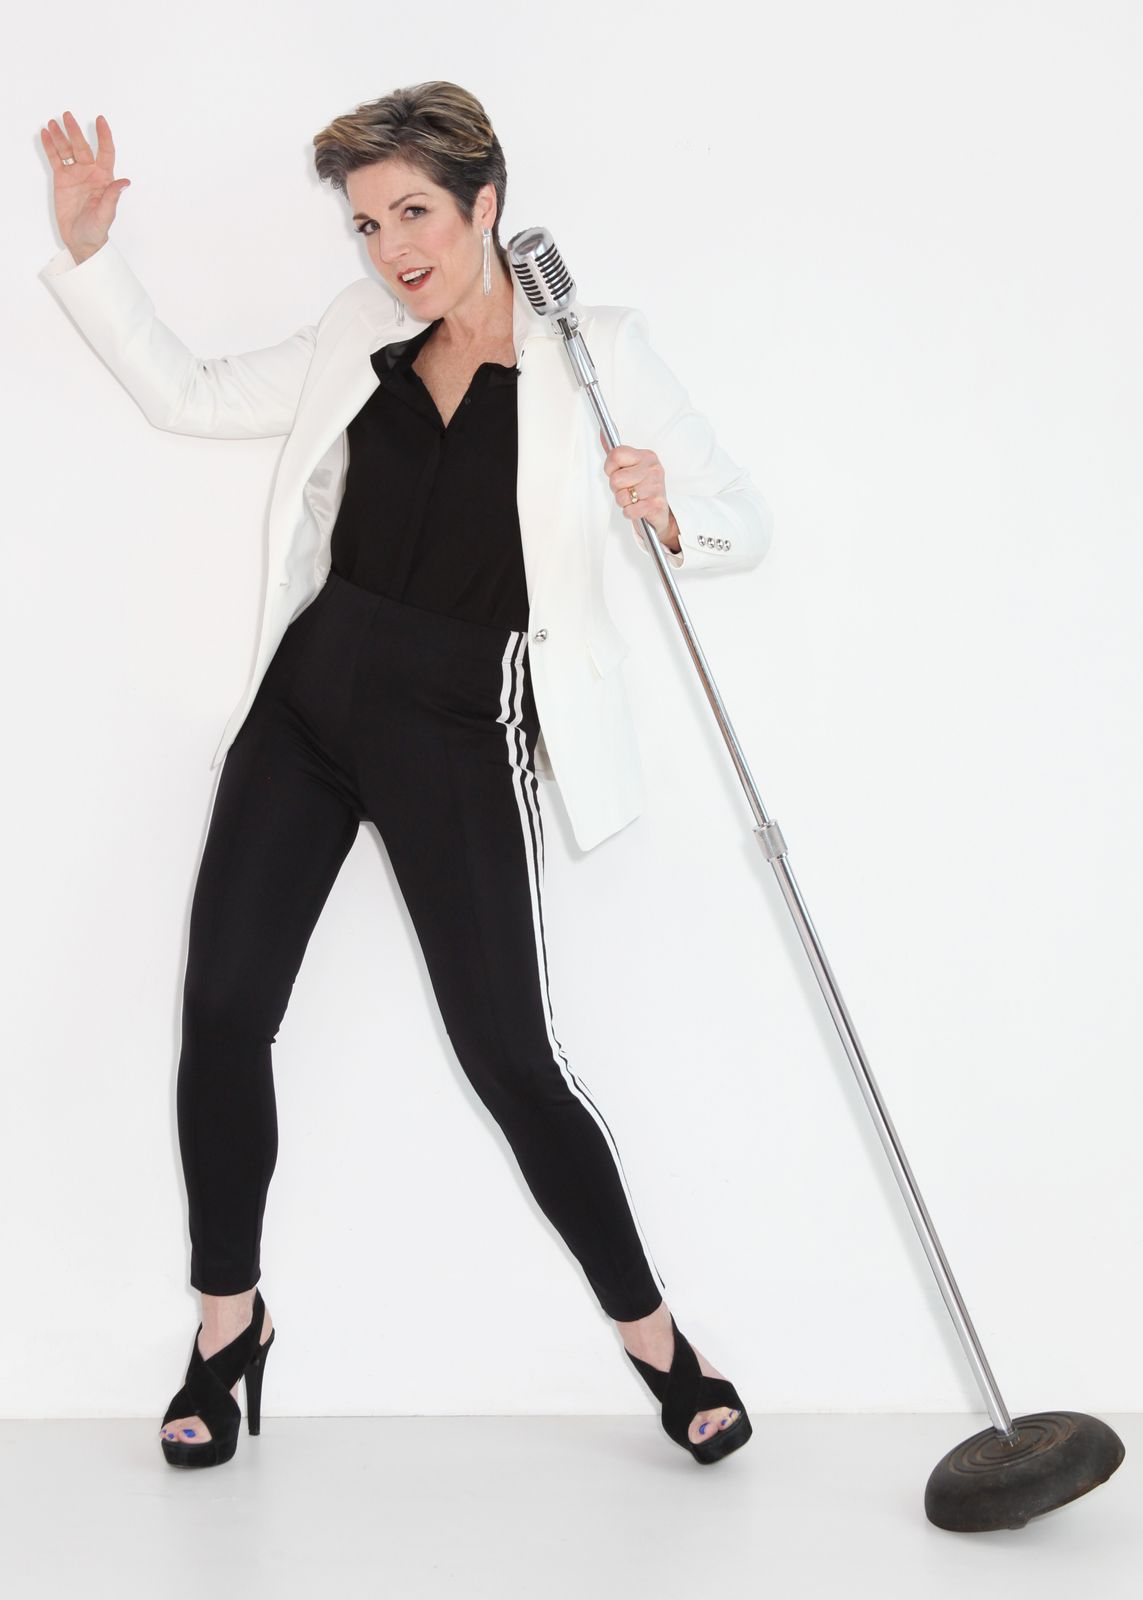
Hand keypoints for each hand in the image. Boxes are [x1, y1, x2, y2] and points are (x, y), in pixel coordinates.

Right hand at [40, 111, 129, 262]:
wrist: (81, 240)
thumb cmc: (97, 230)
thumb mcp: (106, 214)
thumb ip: (113, 196)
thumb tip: (126, 182)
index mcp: (104, 178)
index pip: (106, 152)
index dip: (104, 136)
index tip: (100, 120)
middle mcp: (90, 172)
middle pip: (82, 147)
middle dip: (75, 131)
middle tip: (67, 116)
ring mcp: (75, 174)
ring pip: (68, 150)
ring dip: (61, 136)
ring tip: (53, 123)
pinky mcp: (62, 179)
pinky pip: (56, 159)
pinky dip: (51, 147)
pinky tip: (46, 134)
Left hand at [598, 427, 680, 549]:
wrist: (659, 512)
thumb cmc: (642, 489)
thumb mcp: (630, 468)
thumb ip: (615, 454)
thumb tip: (601, 434)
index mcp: (646, 456)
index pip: (616, 454)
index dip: (610, 468)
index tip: (616, 472)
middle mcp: (653, 468)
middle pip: (616, 479)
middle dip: (616, 489)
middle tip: (627, 489)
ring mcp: (656, 486)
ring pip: (621, 497)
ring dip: (623, 502)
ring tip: (633, 499)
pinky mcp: (656, 505)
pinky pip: (630, 510)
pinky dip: (630, 513)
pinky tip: (637, 508)